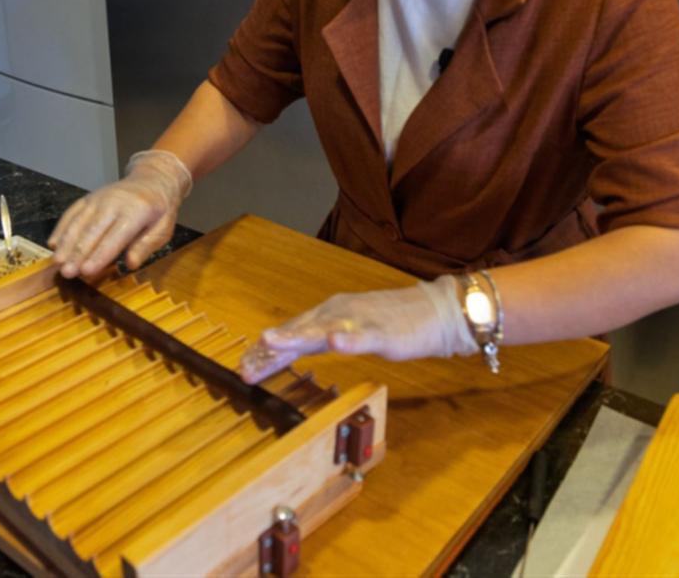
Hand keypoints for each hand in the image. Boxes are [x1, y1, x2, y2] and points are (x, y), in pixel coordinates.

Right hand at [49, 150, 191, 278]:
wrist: (152, 179)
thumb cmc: (159, 210)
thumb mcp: (163, 229)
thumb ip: (146, 246)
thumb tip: (130, 264)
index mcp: (136, 211)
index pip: (114, 237)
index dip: (99, 255)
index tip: (86, 271)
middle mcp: (113, 203)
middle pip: (92, 231)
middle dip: (77, 253)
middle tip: (66, 272)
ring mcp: (98, 198)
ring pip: (78, 222)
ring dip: (66, 243)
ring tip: (56, 262)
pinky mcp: (88, 198)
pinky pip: (72, 212)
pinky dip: (61, 228)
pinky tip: (53, 244)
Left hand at [238, 276, 476, 382]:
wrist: (435, 311)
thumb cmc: (392, 322)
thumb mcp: (348, 329)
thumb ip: (322, 336)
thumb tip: (292, 347)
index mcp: (328, 315)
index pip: (290, 332)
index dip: (266, 351)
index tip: (243, 367)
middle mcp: (337, 313)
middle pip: (297, 332)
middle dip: (270, 350)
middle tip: (245, 366)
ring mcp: (359, 320)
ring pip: (322, 329)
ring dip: (296, 336)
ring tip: (271, 341)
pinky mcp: (383, 331)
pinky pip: (363, 335)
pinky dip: (348, 339)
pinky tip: (336, 342)